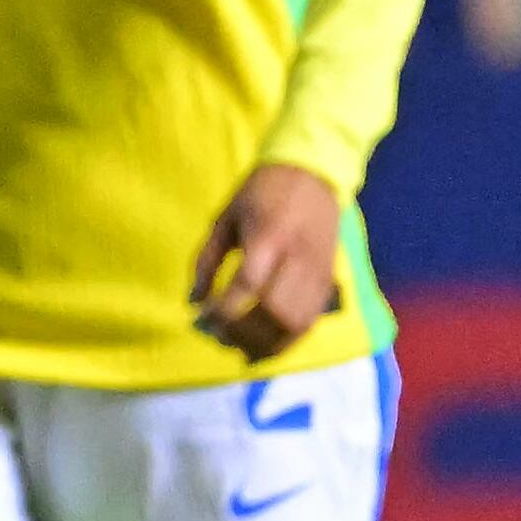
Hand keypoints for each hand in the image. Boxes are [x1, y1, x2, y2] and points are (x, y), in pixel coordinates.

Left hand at [190, 163, 345, 361]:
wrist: (313, 174)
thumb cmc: (260, 194)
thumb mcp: (224, 220)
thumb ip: (206, 262)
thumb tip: (192, 303)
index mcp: (269, 236)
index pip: (248, 285)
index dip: (223, 310)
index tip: (200, 320)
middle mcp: (298, 257)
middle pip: (274, 311)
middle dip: (242, 332)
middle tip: (215, 336)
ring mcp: (318, 271)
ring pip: (296, 322)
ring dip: (264, 344)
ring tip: (236, 346)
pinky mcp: (328, 279)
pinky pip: (310, 320)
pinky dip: (285, 340)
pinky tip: (262, 344)